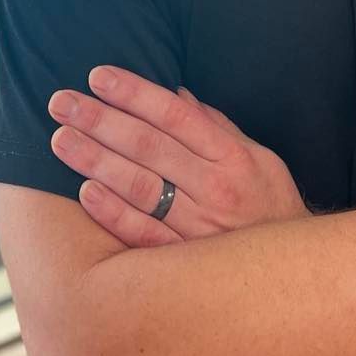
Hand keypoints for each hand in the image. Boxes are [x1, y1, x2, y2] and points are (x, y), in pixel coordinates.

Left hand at [48, 65, 310, 247]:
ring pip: (140, 187)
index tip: (98, 76)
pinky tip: (85, 192)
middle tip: (61, 102)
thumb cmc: (271, 209)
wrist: (295, 279)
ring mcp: (199, 227)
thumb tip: (177, 95)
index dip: (135, 92)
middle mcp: (216, 189)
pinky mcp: (184, 262)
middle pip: (149, 146)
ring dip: (96, 160)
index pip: (175, 115)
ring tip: (61, 140)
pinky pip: (143, 234)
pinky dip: (113, 213)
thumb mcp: (260, 160)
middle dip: (101, 119)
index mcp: (233, 157)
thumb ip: (218, 128)